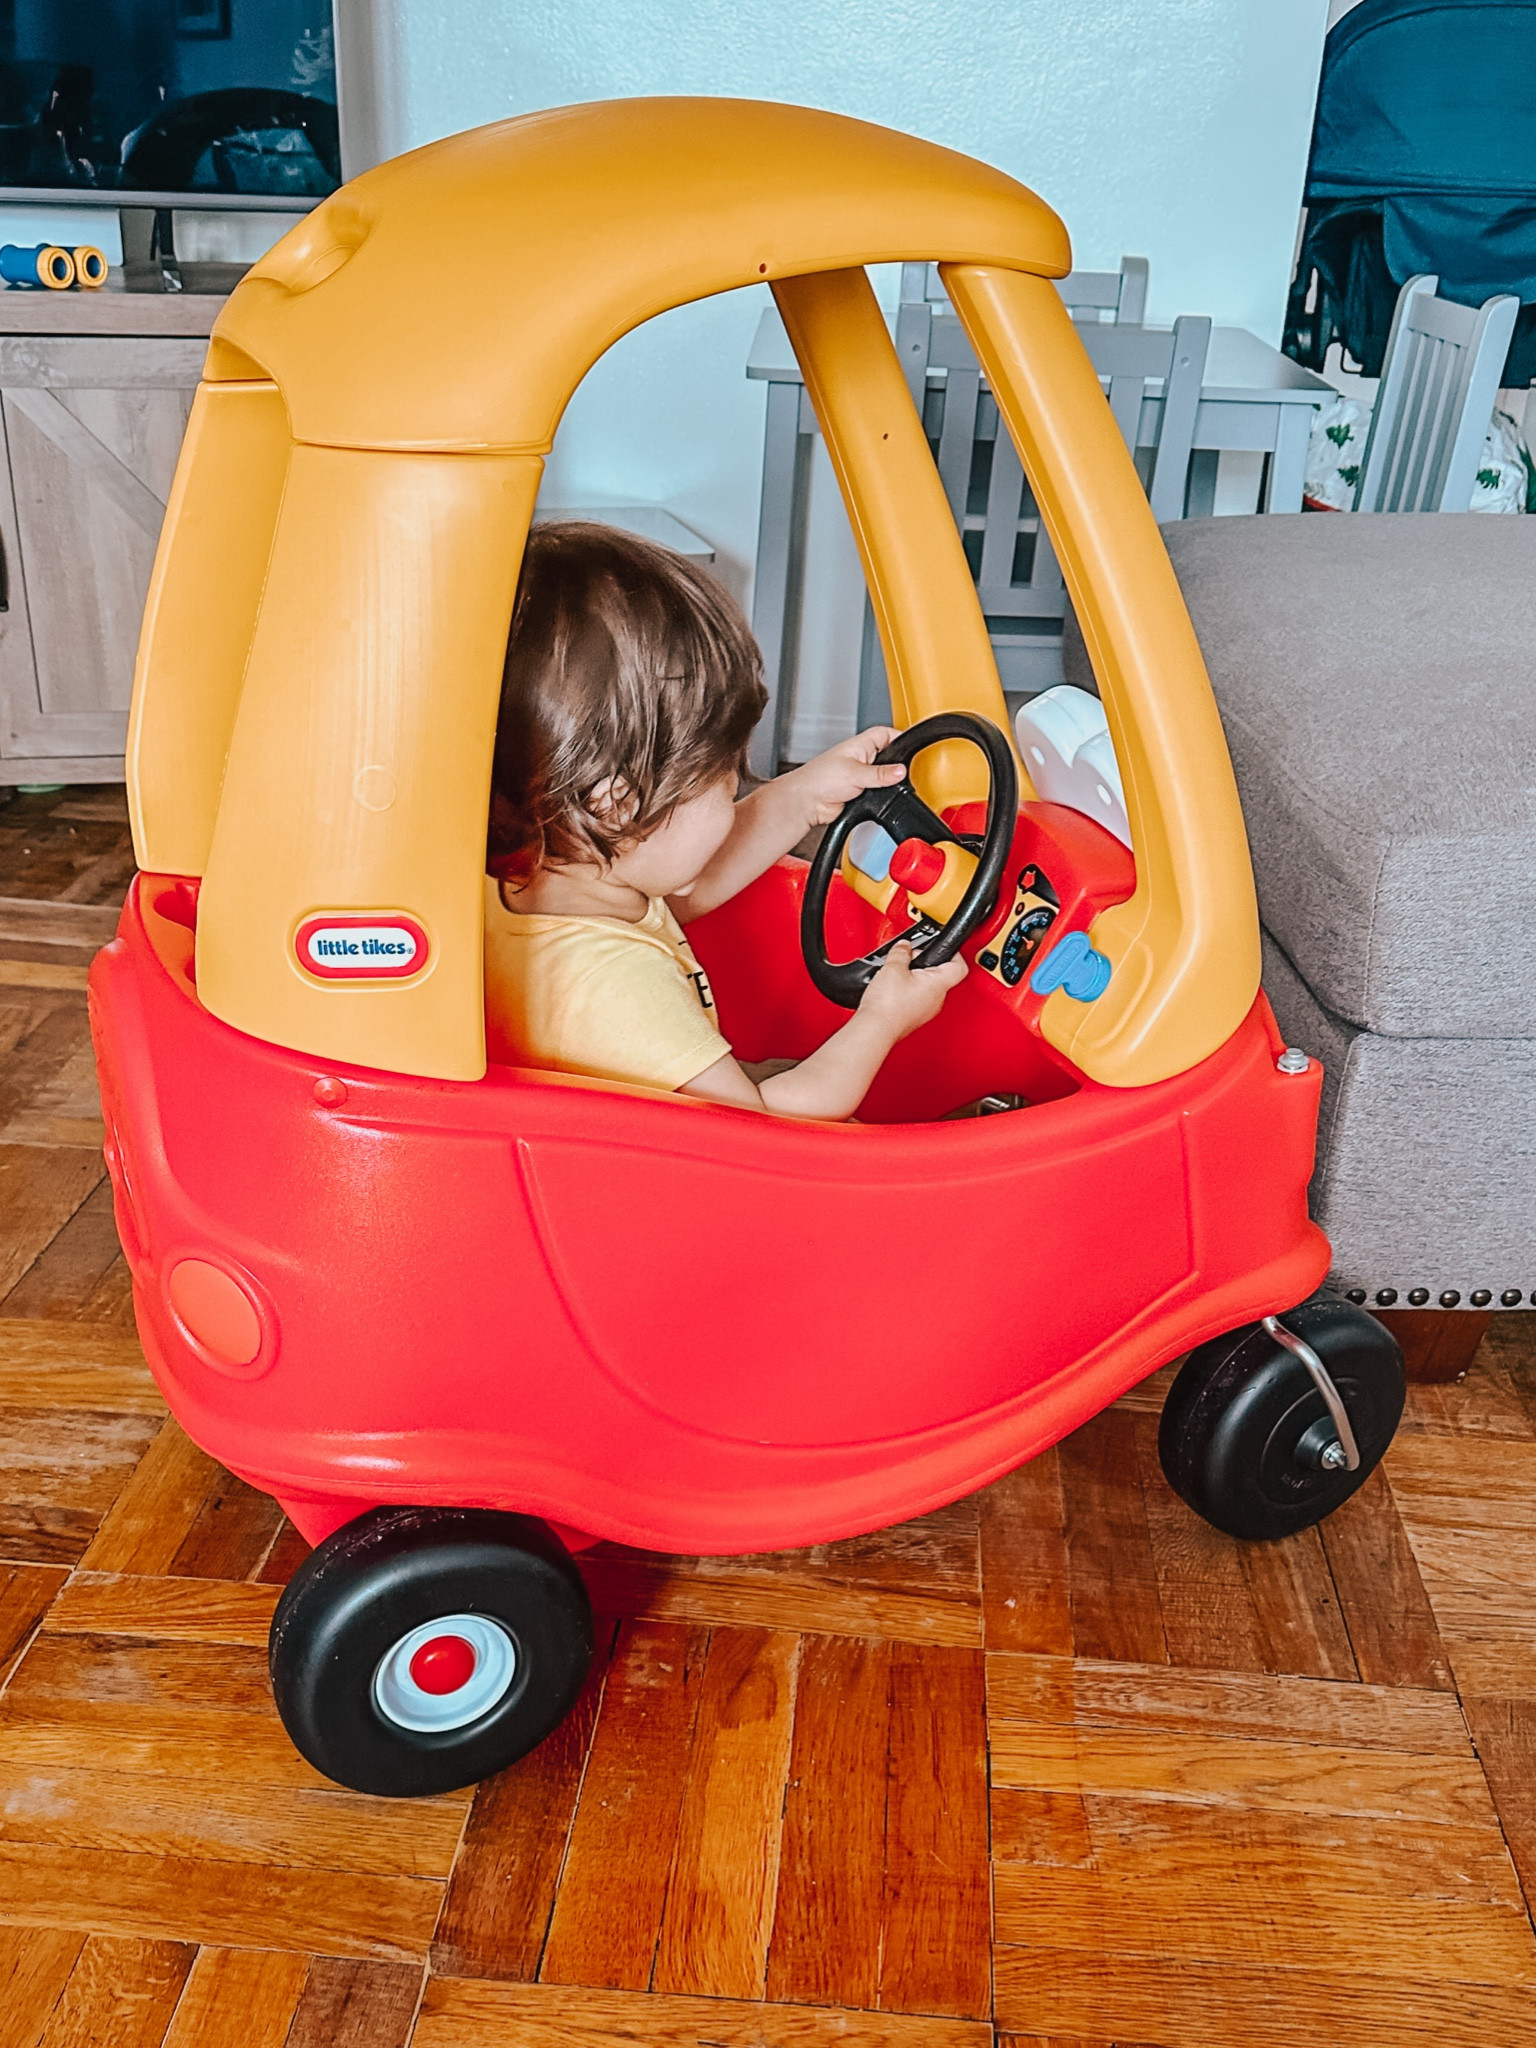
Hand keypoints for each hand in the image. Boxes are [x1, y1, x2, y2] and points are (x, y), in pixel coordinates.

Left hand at [791, 727, 905, 826]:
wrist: (806, 802)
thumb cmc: (819, 779)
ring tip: (888, 786)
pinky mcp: (859, 791)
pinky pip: (877, 791)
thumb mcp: (855, 773)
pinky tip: (879, 797)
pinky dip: (880, 795)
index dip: (899, 737)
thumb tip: (901, 770)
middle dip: (895, 764)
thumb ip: (880, 773)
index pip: (886, 734)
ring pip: (883, 775)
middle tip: (902, 771)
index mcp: (860, 745)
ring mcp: (860, 775)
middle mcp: (861, 758)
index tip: (911, 747)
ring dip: (886, 782)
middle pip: (888, 756)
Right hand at [857, 940, 966, 1042]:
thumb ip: (902, 952)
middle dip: (924, 963)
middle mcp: (937, 999)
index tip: (942, 947)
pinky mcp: (914, 1018)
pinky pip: (916, 1000)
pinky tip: (892, 989)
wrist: (875, 1029)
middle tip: (909, 958)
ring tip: (897, 974)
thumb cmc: (888, 1005)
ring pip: (926, 988)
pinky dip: (906, 992)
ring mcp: (926, 1011)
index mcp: (938, 984)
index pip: (959, 966)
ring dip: (914, 978)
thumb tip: (904, 946)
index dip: (953, 953)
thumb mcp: (893, 967)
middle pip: (940, 975)